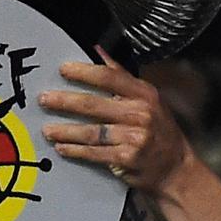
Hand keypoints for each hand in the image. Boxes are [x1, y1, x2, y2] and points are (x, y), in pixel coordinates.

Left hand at [40, 45, 194, 194]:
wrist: (176, 168)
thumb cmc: (160, 131)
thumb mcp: (149, 99)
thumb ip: (122, 76)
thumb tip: (99, 51)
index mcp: (144, 94)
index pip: (109, 77)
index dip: (84, 72)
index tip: (63, 70)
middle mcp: (140, 113)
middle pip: (94, 104)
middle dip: (65, 101)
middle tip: (44, 99)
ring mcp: (134, 137)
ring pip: (91, 131)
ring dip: (65, 130)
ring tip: (47, 129)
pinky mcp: (126, 158)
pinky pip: (94, 152)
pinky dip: (75, 150)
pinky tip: (62, 148)